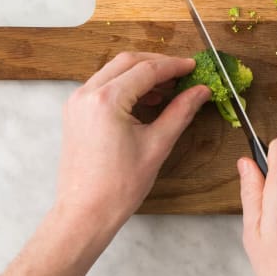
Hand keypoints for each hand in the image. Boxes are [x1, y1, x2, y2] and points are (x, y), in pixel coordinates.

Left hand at [56, 52, 210, 232]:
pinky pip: (103, 85)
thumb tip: (200, 91)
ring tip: (168, 86)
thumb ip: (180, 111)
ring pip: (114, 71)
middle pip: (127, 62)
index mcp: (106, 100)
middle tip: (183, 73)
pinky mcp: (75, 112)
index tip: (193, 66)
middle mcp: (87, 94)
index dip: (174, 65)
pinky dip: (126, 85)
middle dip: (157, 63)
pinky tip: (146, 98)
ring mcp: (77, 102)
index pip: (146, 69)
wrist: (85, 213)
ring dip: (141, 73)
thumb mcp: (157, 145)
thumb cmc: (119, 186)